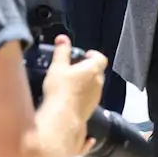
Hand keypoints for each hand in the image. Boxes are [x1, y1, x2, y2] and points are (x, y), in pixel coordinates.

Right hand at [39, 36, 105, 156]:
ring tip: (71, 83)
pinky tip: (71, 98)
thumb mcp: (57, 67)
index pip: (100, 58)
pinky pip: (89, 99)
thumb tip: (63, 38)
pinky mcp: (91, 109)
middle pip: (98, 72)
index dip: (93, 55)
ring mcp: (96, 97)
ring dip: (86, 83)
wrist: (62, 118)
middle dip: (88, 69)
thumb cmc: (60, 90)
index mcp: (93, 70)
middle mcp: (99, 83)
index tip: (85, 55)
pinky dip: (83, 96)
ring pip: (94, 86)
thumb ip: (62, 52)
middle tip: (75, 68)